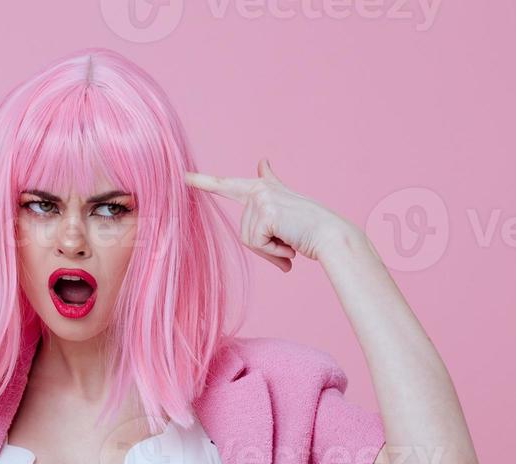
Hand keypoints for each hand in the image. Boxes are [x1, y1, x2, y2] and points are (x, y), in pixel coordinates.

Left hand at [185, 158, 358, 270]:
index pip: (229, 185)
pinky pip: (256, 244)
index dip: (205, 182)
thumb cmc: (309, 229)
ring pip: (248, 240)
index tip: (184, 177)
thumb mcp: (285, 207)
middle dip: (264, 246)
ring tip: (290, 240)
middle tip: (287, 242)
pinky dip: (273, 251)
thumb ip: (270, 187)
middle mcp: (260, 189)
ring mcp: (261, 199)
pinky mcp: (265, 212)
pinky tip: (290, 242)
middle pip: (243, 231)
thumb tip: (262, 161)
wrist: (330, 236)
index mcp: (263, 188)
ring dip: (270, 249)